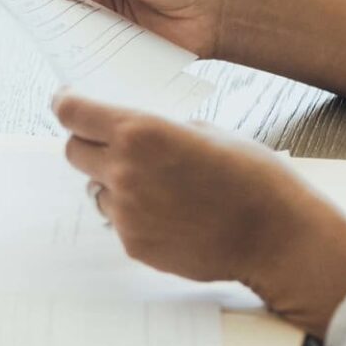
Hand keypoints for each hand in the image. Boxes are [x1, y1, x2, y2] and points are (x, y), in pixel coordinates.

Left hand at [53, 92, 345, 337]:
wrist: (279, 237)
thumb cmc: (252, 177)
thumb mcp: (206, 131)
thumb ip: (158, 128)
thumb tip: (130, 127)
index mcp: (140, 132)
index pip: (72, 112)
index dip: (66, 104)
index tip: (66, 101)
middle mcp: (124, 171)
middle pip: (72, 151)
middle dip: (88, 143)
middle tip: (113, 144)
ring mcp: (126, 212)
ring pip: (94, 188)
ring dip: (112, 182)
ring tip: (158, 185)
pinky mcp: (134, 244)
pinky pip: (117, 220)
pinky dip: (134, 213)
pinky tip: (171, 213)